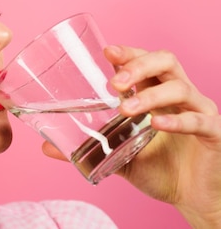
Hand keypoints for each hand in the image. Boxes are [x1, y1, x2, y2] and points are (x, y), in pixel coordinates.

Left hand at [62, 45, 220, 227]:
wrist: (193, 198)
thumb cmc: (159, 169)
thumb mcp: (119, 156)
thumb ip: (88, 148)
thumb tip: (46, 147)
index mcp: (157, 94)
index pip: (145, 60)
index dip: (128, 53)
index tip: (107, 52)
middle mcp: (179, 96)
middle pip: (165, 62)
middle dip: (138, 66)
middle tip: (113, 82)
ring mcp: (199, 112)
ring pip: (180, 87)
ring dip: (150, 96)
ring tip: (126, 109)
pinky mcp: (215, 134)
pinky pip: (200, 120)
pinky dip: (178, 121)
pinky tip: (157, 125)